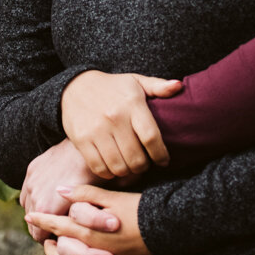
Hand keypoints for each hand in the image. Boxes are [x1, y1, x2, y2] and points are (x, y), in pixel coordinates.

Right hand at [19, 140, 95, 241]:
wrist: (89, 139)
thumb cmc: (99, 173)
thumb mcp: (99, 202)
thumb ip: (97, 224)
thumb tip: (114, 249)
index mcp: (49, 207)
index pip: (41, 238)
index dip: (53, 241)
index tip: (65, 241)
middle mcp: (35, 195)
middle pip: (32, 224)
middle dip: (46, 229)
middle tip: (62, 230)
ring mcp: (31, 181)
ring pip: (27, 207)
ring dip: (39, 213)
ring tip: (56, 215)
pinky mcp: (31, 169)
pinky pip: (26, 192)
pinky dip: (35, 198)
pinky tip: (49, 198)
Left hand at [28, 186, 157, 254]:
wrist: (169, 229)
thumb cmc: (140, 209)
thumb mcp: (111, 197)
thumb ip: (84, 194)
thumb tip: (60, 190)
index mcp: (89, 230)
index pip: (58, 225)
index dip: (42, 220)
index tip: (30, 215)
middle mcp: (93, 249)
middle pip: (61, 250)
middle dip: (48, 242)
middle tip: (39, 234)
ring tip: (54, 249)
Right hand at [61, 70, 181, 179]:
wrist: (75, 86)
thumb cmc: (112, 87)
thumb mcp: (135, 81)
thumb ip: (158, 86)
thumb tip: (178, 86)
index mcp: (132, 104)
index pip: (151, 137)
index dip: (161, 155)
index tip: (164, 161)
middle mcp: (114, 118)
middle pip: (136, 158)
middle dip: (143, 167)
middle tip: (144, 164)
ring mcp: (96, 130)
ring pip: (118, 166)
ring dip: (127, 172)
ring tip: (130, 167)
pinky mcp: (82, 140)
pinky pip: (99, 168)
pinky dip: (109, 173)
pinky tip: (114, 167)